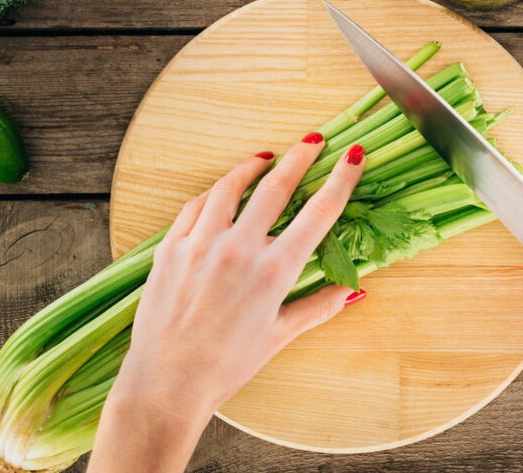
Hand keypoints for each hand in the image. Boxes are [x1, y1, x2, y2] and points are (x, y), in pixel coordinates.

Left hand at [89, 133, 366, 472]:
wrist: (167, 382)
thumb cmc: (226, 365)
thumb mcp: (279, 335)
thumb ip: (319, 306)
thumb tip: (355, 292)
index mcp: (274, 271)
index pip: (319, 213)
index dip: (342, 180)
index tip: (355, 156)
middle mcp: (239, 250)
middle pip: (277, 186)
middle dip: (300, 157)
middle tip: (314, 140)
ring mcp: (201, 244)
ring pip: (230, 187)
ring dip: (252, 166)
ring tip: (266, 158)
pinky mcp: (171, 247)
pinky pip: (197, 206)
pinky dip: (215, 192)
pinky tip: (223, 190)